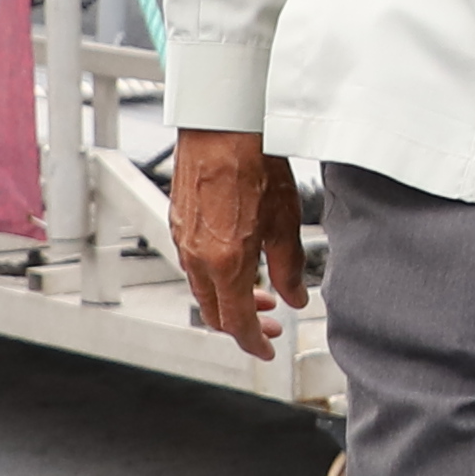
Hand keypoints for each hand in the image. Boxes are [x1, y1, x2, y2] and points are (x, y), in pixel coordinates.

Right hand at [172, 127, 308, 362]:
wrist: (222, 126)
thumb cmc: (253, 164)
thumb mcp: (285, 222)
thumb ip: (290, 267)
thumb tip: (295, 297)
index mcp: (225, 263)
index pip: (237, 323)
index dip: (255, 343)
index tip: (269, 349)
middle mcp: (198, 257)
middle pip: (215, 312)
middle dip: (243, 325)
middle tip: (270, 323)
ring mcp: (184, 240)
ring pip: (202, 289)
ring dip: (230, 299)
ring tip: (260, 292)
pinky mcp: (179, 223)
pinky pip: (194, 265)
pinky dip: (216, 276)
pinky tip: (238, 263)